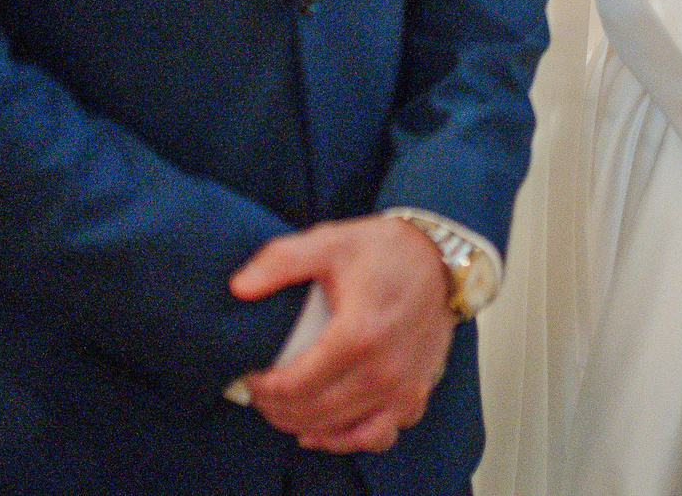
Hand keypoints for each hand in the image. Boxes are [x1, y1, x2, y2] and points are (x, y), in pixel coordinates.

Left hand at [228, 214, 454, 454]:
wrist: (442, 259)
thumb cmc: (385, 250)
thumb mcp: (329, 242)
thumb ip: (280, 261)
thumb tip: (239, 288)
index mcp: (359, 334)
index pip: (294, 386)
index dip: (261, 388)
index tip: (248, 373)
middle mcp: (384, 370)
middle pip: (312, 412)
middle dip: (274, 408)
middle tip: (259, 390)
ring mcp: (403, 387)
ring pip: (340, 431)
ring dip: (303, 424)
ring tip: (282, 407)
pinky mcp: (416, 395)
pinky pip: (378, 436)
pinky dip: (347, 440)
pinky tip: (322, 431)